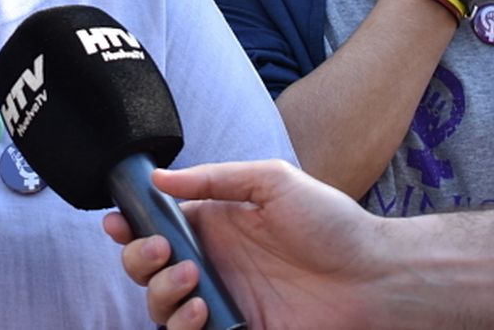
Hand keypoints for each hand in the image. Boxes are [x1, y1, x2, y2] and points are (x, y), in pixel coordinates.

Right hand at [102, 160, 390, 329]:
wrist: (374, 277)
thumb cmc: (332, 224)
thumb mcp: (272, 181)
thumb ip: (214, 179)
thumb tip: (159, 178)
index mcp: (215, 225)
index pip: (157, 226)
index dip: (131, 226)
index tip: (118, 223)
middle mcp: (213, 264)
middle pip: (148, 269)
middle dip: (140, 261)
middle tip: (165, 252)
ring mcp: (223, 302)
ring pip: (160, 307)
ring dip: (161, 295)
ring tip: (192, 282)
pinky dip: (182, 327)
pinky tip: (202, 313)